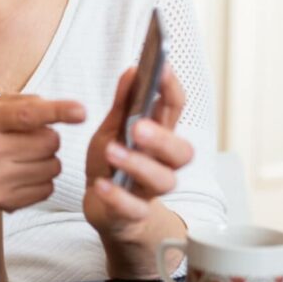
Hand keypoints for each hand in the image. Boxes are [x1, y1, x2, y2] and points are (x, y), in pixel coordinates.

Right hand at [0, 94, 85, 211]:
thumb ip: (30, 103)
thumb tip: (73, 111)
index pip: (27, 115)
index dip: (56, 111)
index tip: (81, 112)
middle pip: (49, 142)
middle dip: (50, 139)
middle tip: (32, 140)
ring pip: (53, 167)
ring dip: (49, 160)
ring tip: (26, 158)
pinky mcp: (4, 201)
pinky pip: (48, 189)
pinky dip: (44, 181)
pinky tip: (24, 176)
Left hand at [83, 66, 192, 252]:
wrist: (107, 209)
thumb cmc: (113, 163)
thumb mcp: (113, 129)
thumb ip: (123, 103)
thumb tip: (132, 70)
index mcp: (159, 137)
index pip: (175, 110)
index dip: (172, 89)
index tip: (162, 68)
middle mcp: (163, 164)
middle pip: (181, 151)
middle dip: (162, 138)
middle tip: (138, 126)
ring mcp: (150, 190)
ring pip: (162, 180)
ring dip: (137, 165)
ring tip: (112, 152)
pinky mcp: (134, 213)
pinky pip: (132, 208)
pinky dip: (117, 197)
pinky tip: (102, 185)